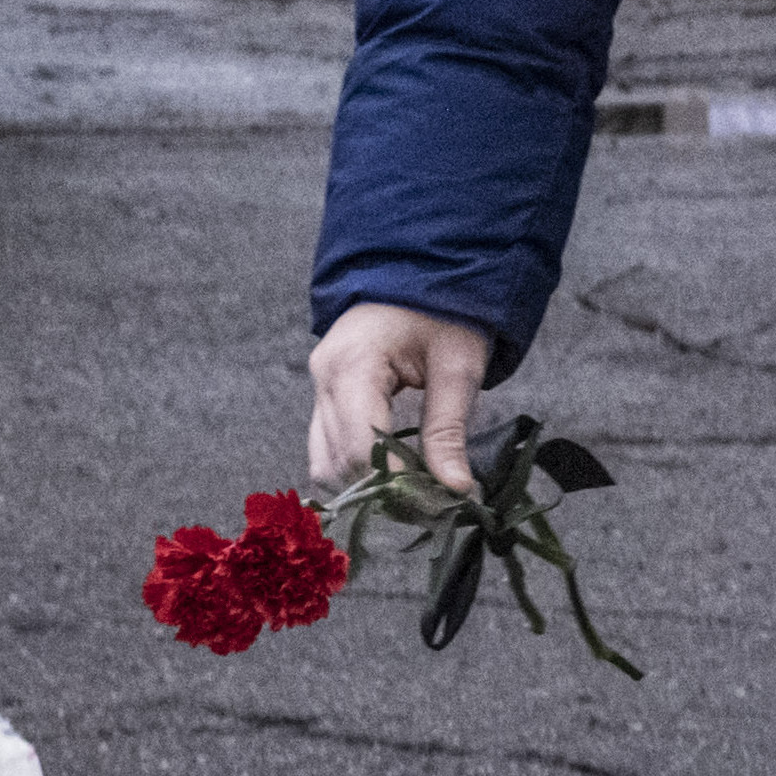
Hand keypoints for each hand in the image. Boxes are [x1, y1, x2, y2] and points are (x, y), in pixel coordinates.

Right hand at [309, 303, 488, 497]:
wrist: (418, 271)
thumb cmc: (443, 310)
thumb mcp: (457, 366)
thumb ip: (448, 429)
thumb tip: (455, 489)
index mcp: (353, 365)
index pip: (362, 448)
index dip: (397, 484)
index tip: (437, 502)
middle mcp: (324, 378)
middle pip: (338, 462)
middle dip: (382, 491)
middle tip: (431, 504)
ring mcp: (318, 387)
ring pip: (324, 462)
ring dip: (365, 485)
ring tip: (414, 492)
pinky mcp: (324, 395)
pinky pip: (327, 447)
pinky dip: (356, 469)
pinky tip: (393, 474)